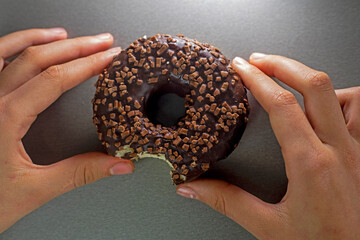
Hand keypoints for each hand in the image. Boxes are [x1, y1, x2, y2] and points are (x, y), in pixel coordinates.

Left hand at [0, 28, 134, 232]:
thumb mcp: (36, 190)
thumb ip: (80, 173)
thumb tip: (117, 164)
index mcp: (5, 119)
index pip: (55, 79)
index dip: (88, 64)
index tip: (109, 57)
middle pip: (38, 59)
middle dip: (76, 47)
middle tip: (102, 42)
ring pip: (9, 51)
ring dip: (44, 40)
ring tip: (70, 36)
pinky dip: (11, 46)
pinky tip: (28, 44)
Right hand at [177, 53, 359, 238]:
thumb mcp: (268, 226)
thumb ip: (227, 202)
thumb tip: (193, 187)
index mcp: (309, 164)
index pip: (282, 106)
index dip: (257, 80)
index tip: (240, 69)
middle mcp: (339, 150)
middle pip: (314, 85)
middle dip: (282, 64)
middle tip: (258, 60)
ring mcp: (357, 149)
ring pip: (345, 93)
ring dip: (314, 81)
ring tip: (289, 82)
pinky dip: (342, 99)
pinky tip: (323, 107)